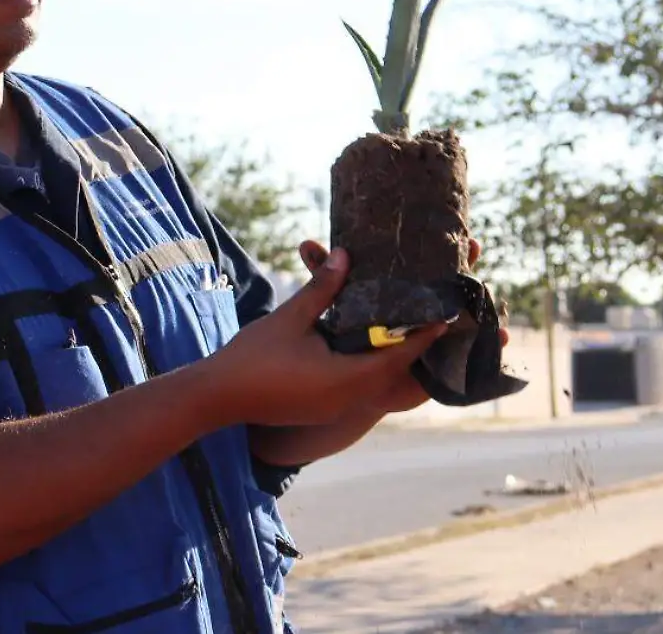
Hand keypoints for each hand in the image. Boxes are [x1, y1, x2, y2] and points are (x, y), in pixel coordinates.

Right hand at [198, 242, 445, 428]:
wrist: (216, 398)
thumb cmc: (252, 358)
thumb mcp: (290, 318)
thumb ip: (322, 289)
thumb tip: (346, 254)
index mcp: (347, 379)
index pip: (398, 355)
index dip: (423, 334)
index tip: (446, 314)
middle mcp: (348, 399)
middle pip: (393, 372)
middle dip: (412, 346)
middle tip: (433, 319)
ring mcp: (335, 407)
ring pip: (375, 381)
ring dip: (391, 358)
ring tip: (407, 330)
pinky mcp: (322, 408)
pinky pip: (358, 387)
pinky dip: (369, 368)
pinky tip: (368, 349)